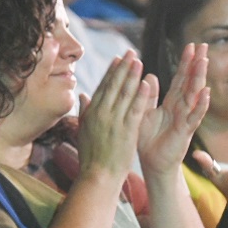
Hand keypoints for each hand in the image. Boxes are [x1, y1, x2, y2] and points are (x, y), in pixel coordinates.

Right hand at [77, 52, 148, 179]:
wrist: (98, 175)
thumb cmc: (91, 155)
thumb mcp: (83, 130)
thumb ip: (84, 110)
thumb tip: (81, 95)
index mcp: (91, 112)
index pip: (103, 86)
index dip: (111, 71)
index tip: (118, 58)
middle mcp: (101, 113)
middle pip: (113, 86)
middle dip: (123, 67)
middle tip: (131, 52)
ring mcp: (113, 121)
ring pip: (124, 94)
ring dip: (132, 76)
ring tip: (139, 61)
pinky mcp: (126, 131)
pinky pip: (135, 109)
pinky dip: (141, 95)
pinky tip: (146, 83)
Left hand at [137, 44, 210, 179]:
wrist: (151, 163)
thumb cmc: (148, 139)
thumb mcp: (144, 112)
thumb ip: (148, 96)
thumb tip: (150, 76)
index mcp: (171, 102)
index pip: (181, 78)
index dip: (186, 63)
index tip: (191, 45)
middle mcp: (181, 108)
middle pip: (191, 82)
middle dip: (197, 64)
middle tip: (203, 46)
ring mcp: (185, 119)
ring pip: (194, 95)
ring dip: (199, 78)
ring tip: (204, 61)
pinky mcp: (185, 131)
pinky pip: (194, 116)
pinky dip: (200, 105)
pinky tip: (206, 93)